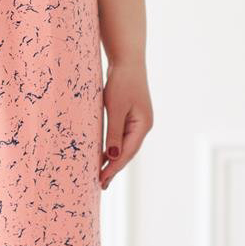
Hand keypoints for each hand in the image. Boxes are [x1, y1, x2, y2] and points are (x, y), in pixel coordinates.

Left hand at [100, 58, 152, 188]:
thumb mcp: (115, 108)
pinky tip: (105, 155)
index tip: (101, 180)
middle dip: (114, 168)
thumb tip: (113, 156)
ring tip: (102, 175)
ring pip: (125, 146)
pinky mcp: (131, 115)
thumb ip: (114, 133)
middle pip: (128, 152)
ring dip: (114, 160)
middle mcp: (143, 126)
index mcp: (143, 125)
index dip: (114, 168)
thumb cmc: (122, 82)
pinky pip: (122, 137)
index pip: (127, 153)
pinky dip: (114, 147)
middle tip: (101, 185)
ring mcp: (138, 121)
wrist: (127, 60)